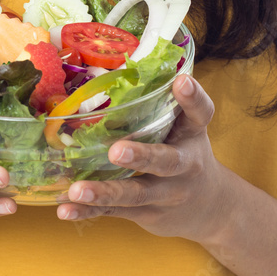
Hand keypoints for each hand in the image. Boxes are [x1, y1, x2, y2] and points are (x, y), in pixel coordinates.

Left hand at [56, 75, 231, 241]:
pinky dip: (89, 212)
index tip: (181, 81)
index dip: (193, 98)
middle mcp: (184, 166)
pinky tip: (65, 210)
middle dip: (143, 156)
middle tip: (117, 150)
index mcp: (192, 135)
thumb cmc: (186, 154)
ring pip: (135, 193)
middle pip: (166, 161)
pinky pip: (115, 212)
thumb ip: (161, 103)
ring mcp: (165, 194)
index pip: (200, 114)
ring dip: (104, 192)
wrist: (211, 209)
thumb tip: (118, 62)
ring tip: (77, 190)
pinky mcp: (146, 213)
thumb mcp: (185, 128)